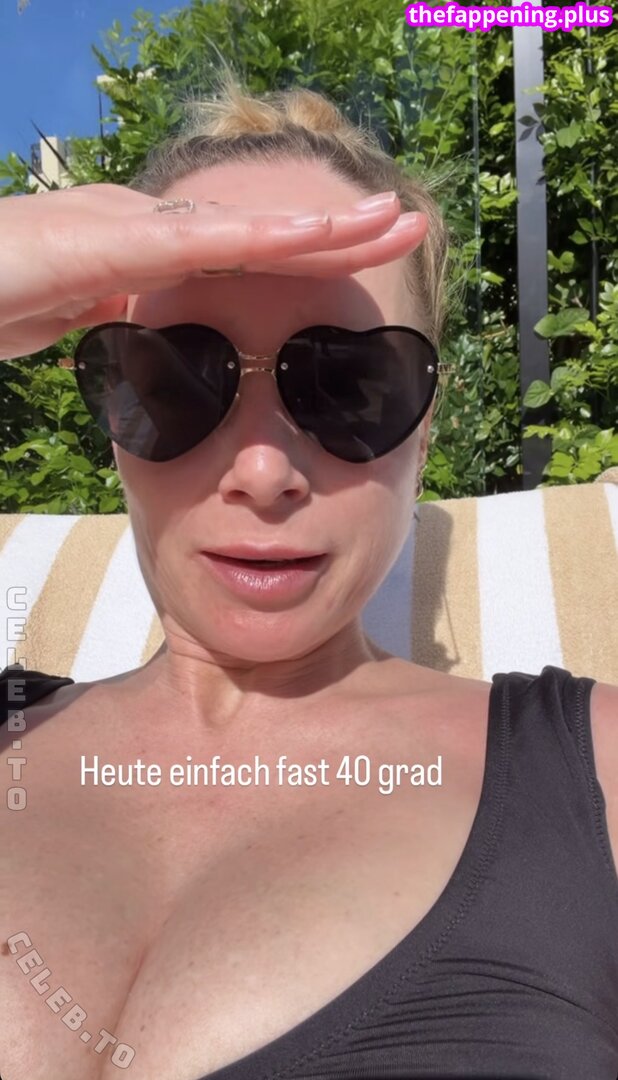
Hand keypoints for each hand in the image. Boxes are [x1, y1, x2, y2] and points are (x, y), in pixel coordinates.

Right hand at [0, 183, 426, 361]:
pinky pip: (192, 242)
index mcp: (150, 249)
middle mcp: (151, 227)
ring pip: (243, 225)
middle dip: (340, 228)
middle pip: (264, 229)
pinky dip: (253, 238)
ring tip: (386, 220)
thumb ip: (120, 310)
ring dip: (319, 224)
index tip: (367, 255)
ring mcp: (130, 228)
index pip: (246, 250)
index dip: (311, 250)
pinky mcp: (104, 244)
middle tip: (408, 221)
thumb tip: (152, 326)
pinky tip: (308, 233)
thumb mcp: (78, 311)